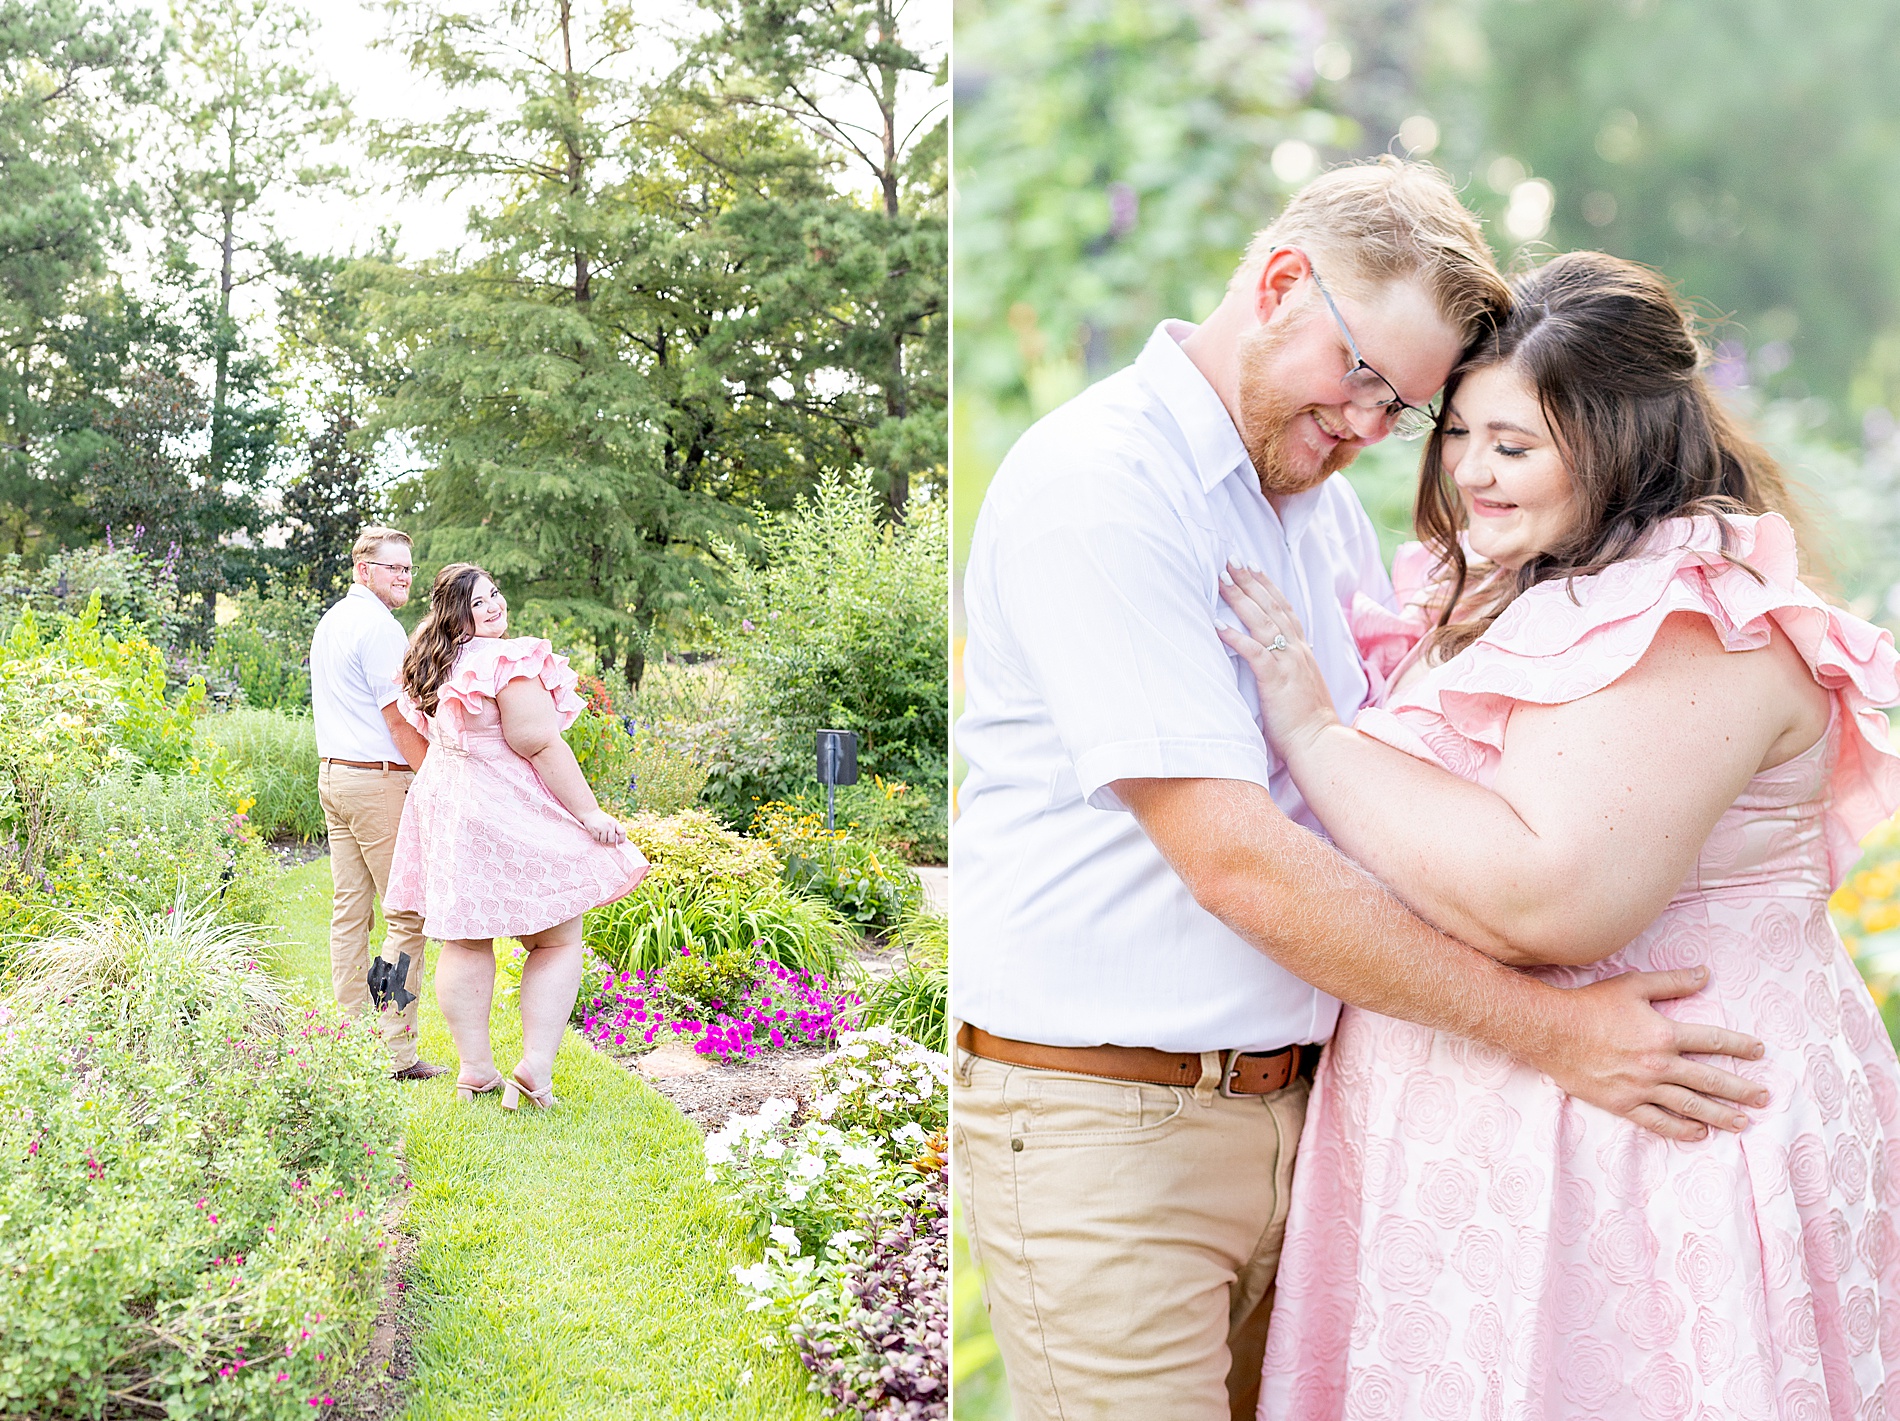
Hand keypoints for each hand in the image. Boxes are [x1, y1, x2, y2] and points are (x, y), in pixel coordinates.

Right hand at [581, 809, 626, 845]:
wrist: (590, 812)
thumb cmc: (601, 819)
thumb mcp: (610, 821)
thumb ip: (614, 829)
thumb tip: (617, 842)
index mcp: (615, 823)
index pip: (622, 832)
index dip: (622, 839)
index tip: (618, 842)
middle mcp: (610, 825)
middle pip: (612, 840)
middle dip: (608, 841)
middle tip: (605, 838)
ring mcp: (602, 827)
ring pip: (604, 841)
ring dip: (601, 839)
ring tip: (599, 833)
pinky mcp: (595, 829)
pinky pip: (596, 839)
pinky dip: (595, 838)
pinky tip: (595, 833)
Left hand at [1216, 563, 1339, 756]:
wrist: (1319, 743)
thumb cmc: (1306, 721)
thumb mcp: (1299, 685)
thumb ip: (1289, 667)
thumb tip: (1273, 657)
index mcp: (1303, 651)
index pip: (1285, 609)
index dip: (1268, 586)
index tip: (1253, 567)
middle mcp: (1297, 650)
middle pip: (1271, 606)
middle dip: (1250, 581)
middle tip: (1231, 560)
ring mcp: (1288, 662)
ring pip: (1262, 621)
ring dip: (1240, 598)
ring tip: (1221, 579)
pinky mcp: (1276, 679)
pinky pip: (1254, 652)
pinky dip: (1235, 636)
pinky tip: (1217, 624)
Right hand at [1529, 967, 1768, 1139]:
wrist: (1550, 1031)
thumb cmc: (1590, 1005)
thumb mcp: (1632, 985)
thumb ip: (1671, 982)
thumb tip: (1704, 974)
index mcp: (1663, 1033)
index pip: (1712, 1041)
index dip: (1738, 1046)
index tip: (1758, 1051)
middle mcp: (1658, 1064)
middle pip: (1710, 1080)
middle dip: (1741, 1089)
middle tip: (1764, 1097)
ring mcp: (1641, 1087)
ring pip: (1690, 1105)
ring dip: (1720, 1115)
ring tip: (1743, 1123)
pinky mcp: (1623, 1103)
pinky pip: (1658, 1121)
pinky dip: (1681, 1129)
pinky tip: (1698, 1133)